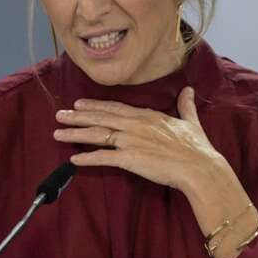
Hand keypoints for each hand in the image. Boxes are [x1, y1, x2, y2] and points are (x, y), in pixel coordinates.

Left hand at [53, 86, 224, 193]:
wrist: (199, 167)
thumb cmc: (196, 147)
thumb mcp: (190, 121)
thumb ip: (185, 105)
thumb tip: (188, 91)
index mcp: (146, 116)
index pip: (115, 108)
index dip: (95, 106)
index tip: (79, 104)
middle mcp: (134, 125)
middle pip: (100, 118)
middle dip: (77, 117)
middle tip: (59, 115)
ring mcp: (130, 141)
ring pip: (97, 135)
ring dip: (76, 134)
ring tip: (58, 133)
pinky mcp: (130, 159)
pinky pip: (103, 158)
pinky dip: (87, 159)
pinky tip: (73, 160)